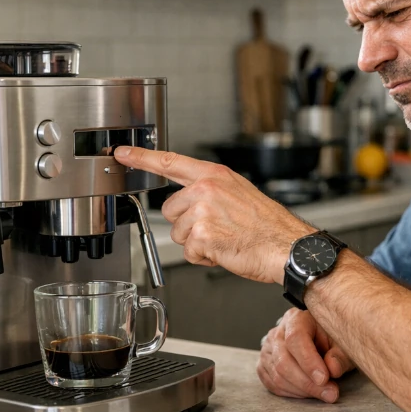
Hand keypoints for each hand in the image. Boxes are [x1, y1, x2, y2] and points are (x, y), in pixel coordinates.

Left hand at [114, 146, 313, 283]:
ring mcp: (202, 211)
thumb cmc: (268, 226)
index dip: (141, 158)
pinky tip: (224, 250)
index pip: (169, 162)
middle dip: (188, 224)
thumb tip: (190, 202)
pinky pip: (189, 252)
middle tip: (218, 228)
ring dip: (198, 243)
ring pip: (178, 233)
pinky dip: (204, 257)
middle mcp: (205, 189)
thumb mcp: (240, 194)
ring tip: (225, 239)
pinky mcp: (201, 235)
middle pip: (170, 210)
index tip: (122, 154)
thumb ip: (212, 192)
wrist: (287, 246)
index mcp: (214, 176)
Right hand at [257, 308, 354, 402]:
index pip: (295, 338)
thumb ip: (340, 355)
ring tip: (325, 393)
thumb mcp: (343, 343)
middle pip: (284, 361)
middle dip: (308, 382)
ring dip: (303, 391)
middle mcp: (278, 332)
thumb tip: (333, 368)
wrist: (320, 341)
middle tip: (330, 393)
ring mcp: (268, 349)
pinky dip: (293, 393)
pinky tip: (310, 392)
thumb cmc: (332, 340)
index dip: (308, 361)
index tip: (324, 378)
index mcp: (296, 318)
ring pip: (278, 376)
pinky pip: (273, 385)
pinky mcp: (264, 366)